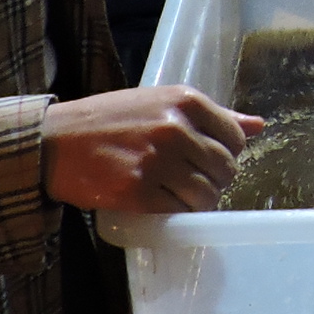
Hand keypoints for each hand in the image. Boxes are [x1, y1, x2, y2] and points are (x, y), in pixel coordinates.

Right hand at [41, 84, 264, 212]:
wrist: (55, 141)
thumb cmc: (111, 119)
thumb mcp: (162, 103)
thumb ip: (213, 115)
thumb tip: (259, 126)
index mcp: (186, 101)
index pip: (236, 139)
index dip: (227, 155)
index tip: (208, 159)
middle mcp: (176, 129)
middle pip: (225, 169)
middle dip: (215, 180)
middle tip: (192, 180)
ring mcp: (158, 161)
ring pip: (207, 195)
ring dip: (200, 201)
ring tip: (179, 194)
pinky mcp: (138, 191)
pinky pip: (180, 211)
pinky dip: (179, 212)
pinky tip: (164, 202)